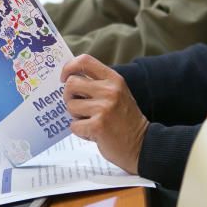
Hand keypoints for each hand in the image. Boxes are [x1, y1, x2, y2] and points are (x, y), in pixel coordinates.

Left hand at [61, 54, 148, 173]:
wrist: (142, 145)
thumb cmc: (125, 119)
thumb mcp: (117, 93)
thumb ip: (98, 83)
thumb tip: (69, 78)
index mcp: (114, 79)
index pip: (85, 61)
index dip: (69, 67)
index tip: (64, 78)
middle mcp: (110, 91)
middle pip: (71, 83)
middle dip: (69, 97)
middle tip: (78, 106)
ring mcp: (104, 108)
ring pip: (70, 106)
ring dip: (76, 116)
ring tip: (91, 121)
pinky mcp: (97, 126)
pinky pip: (74, 125)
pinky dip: (81, 131)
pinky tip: (94, 133)